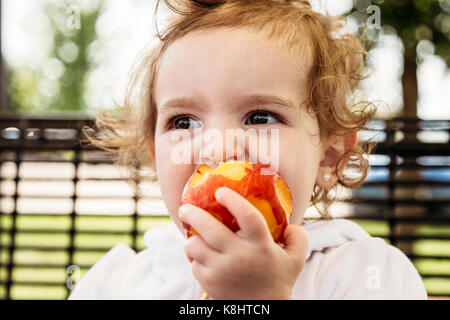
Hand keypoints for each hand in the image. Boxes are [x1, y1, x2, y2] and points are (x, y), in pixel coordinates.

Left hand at [178, 187, 308, 299]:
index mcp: (261, 245)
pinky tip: (201, 256)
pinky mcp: (209, 283)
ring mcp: (222, 270)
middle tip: (185, 208)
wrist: (264, 309)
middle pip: (209, 227)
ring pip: (194, 245)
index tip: (220, 191)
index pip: (247, 215)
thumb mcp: (296, 258)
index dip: (232, 200)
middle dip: (192, 213)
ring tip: (195, 236)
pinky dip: (195, 257)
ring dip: (193, 238)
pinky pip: (193, 263)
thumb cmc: (278, 279)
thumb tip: (289, 223)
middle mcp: (240, 256)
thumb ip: (297, 236)